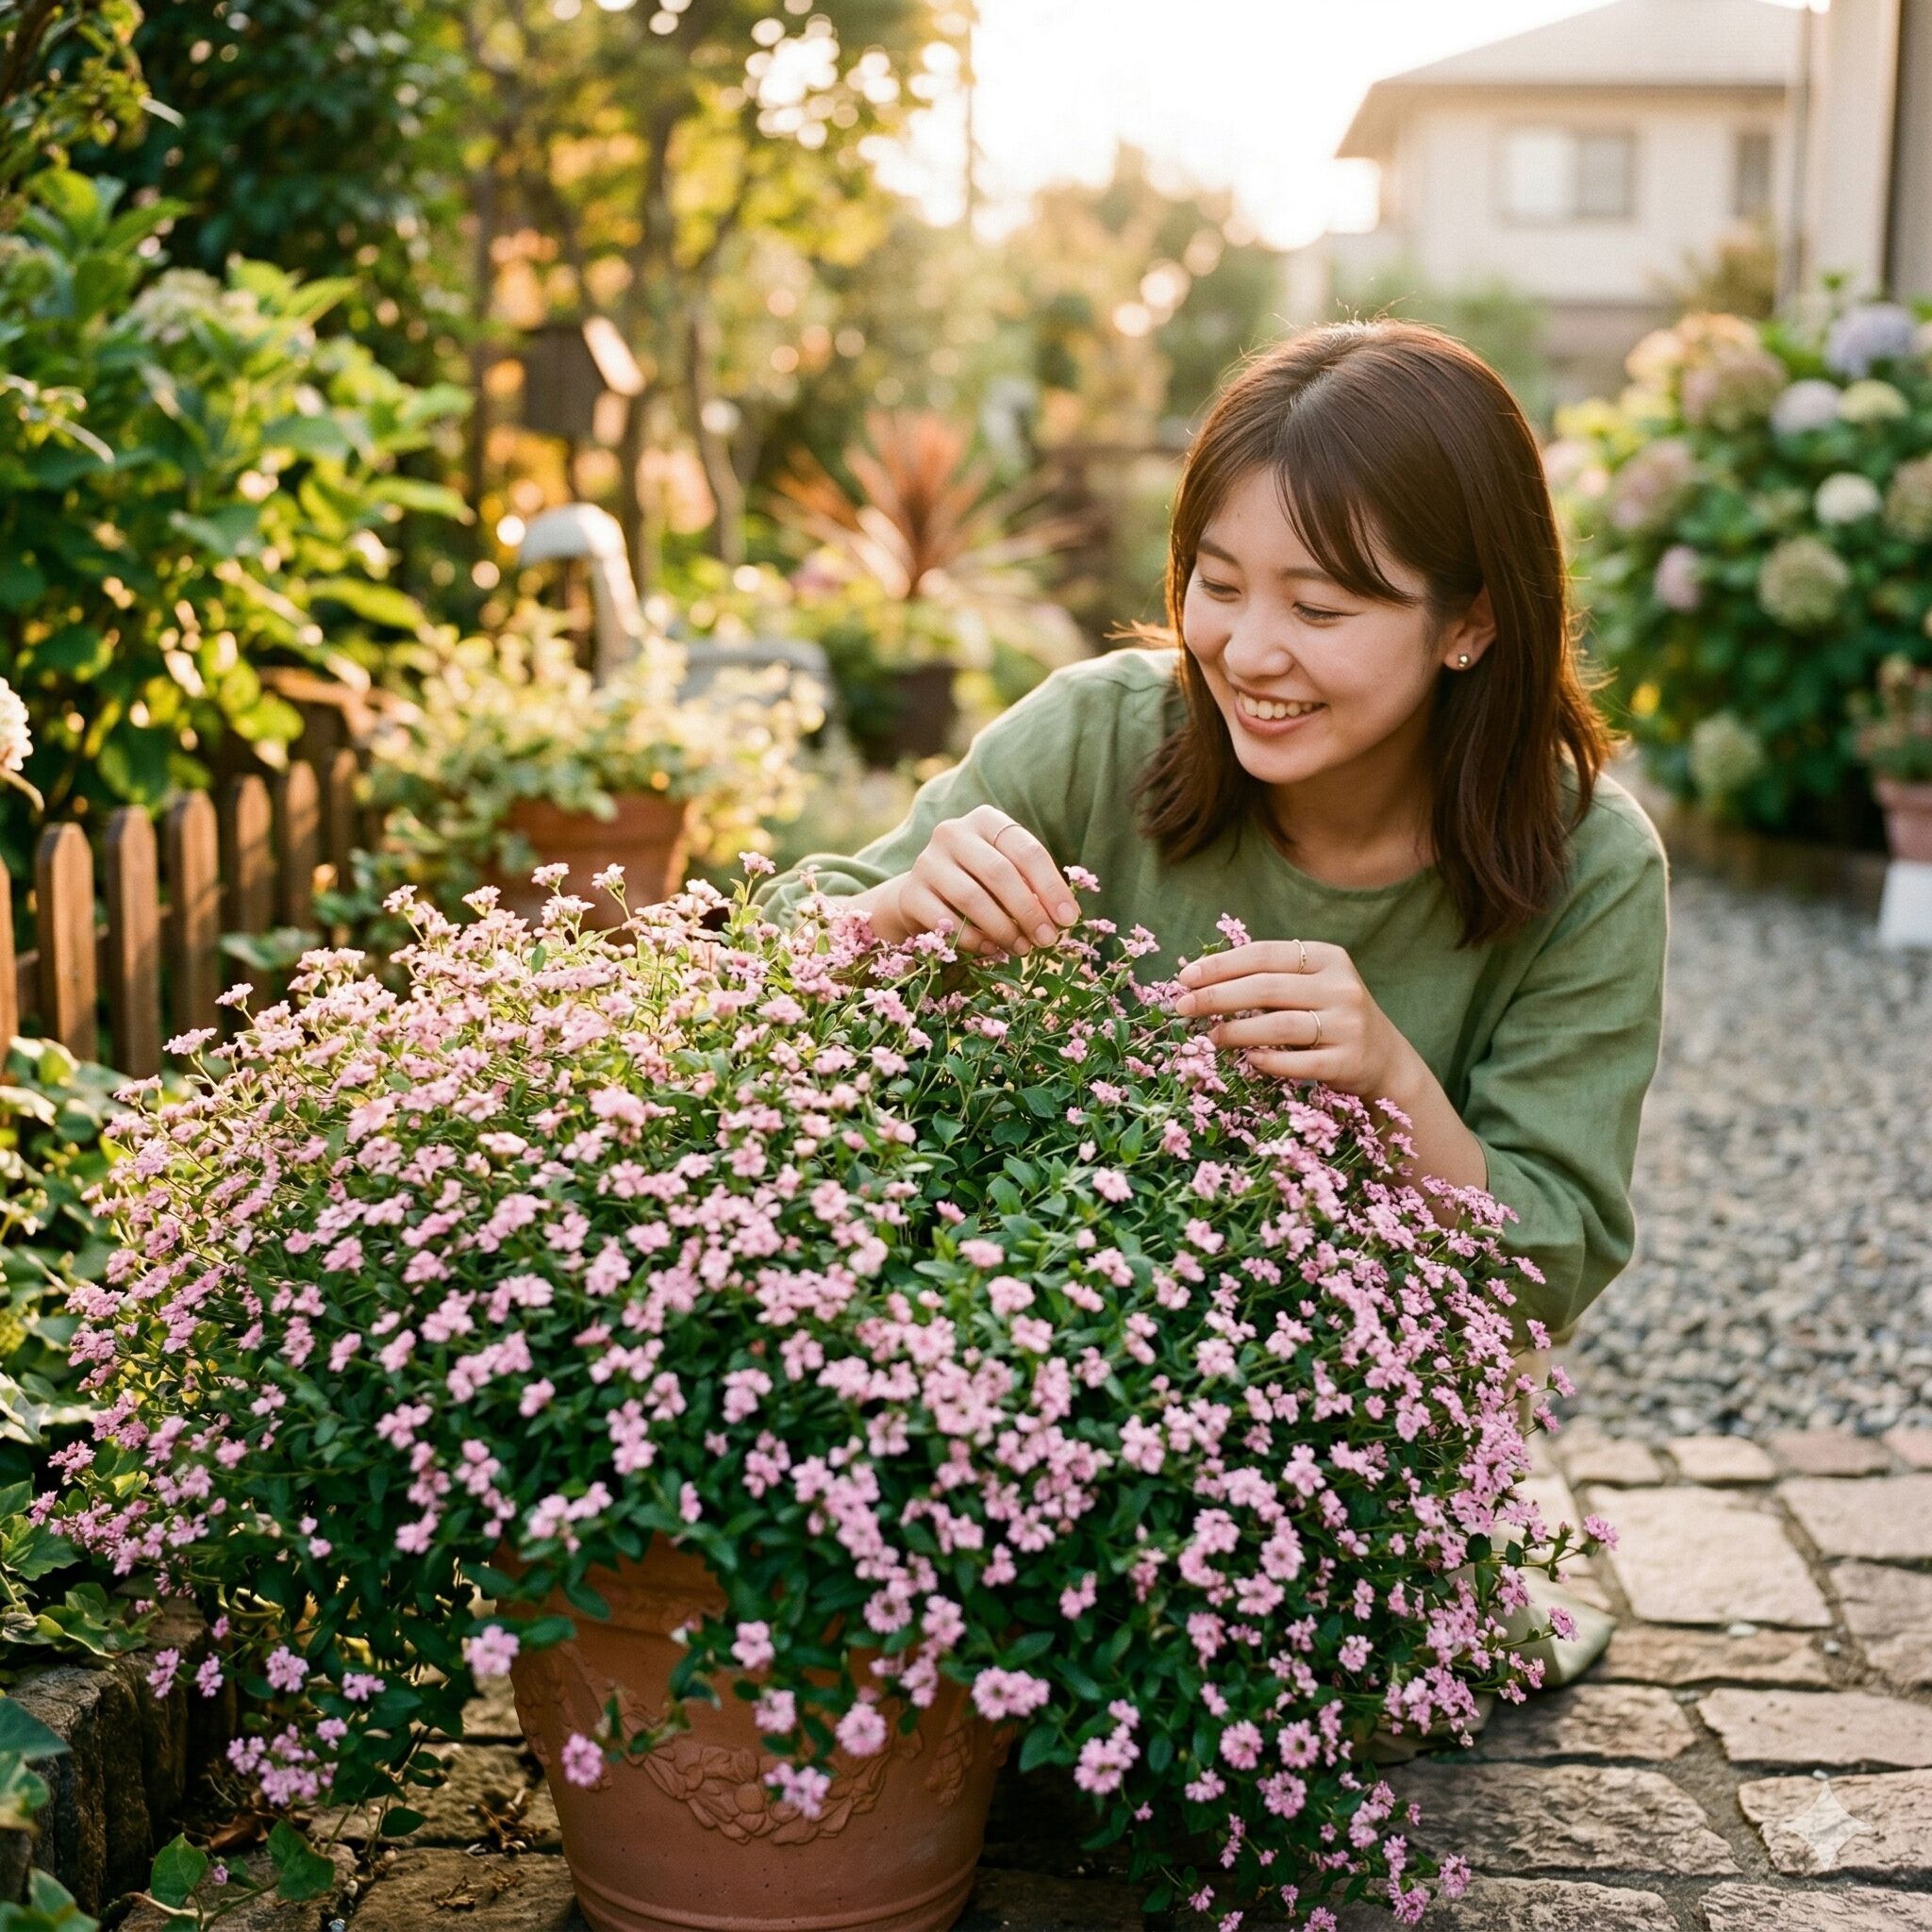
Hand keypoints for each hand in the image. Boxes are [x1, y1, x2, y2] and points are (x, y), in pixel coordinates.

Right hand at [865, 806, 1078, 955]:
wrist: (920, 897)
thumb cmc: (977, 884)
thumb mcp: (1006, 875)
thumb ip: (1032, 888)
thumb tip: (1063, 919)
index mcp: (986, 821)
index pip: (1026, 850)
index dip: (1052, 887)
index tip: (1069, 918)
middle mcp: (953, 833)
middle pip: (1000, 873)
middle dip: (1029, 911)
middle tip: (1047, 940)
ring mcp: (927, 861)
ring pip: (972, 898)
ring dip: (1003, 929)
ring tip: (1022, 949)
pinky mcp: (910, 893)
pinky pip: (946, 921)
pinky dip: (973, 940)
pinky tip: (990, 949)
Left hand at [1172, 939, 1408, 1098]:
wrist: (1385, 1060)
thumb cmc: (1329, 1017)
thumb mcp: (1310, 986)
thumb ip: (1268, 978)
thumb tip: (1197, 980)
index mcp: (1328, 957)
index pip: (1264, 954)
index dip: (1220, 965)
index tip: (1185, 977)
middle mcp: (1341, 987)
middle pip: (1266, 988)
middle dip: (1216, 997)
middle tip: (1182, 1007)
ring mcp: (1348, 1025)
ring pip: (1279, 1026)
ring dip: (1235, 1032)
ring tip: (1208, 1038)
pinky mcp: (1348, 1061)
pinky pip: (1297, 1062)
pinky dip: (1267, 1062)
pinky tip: (1247, 1061)